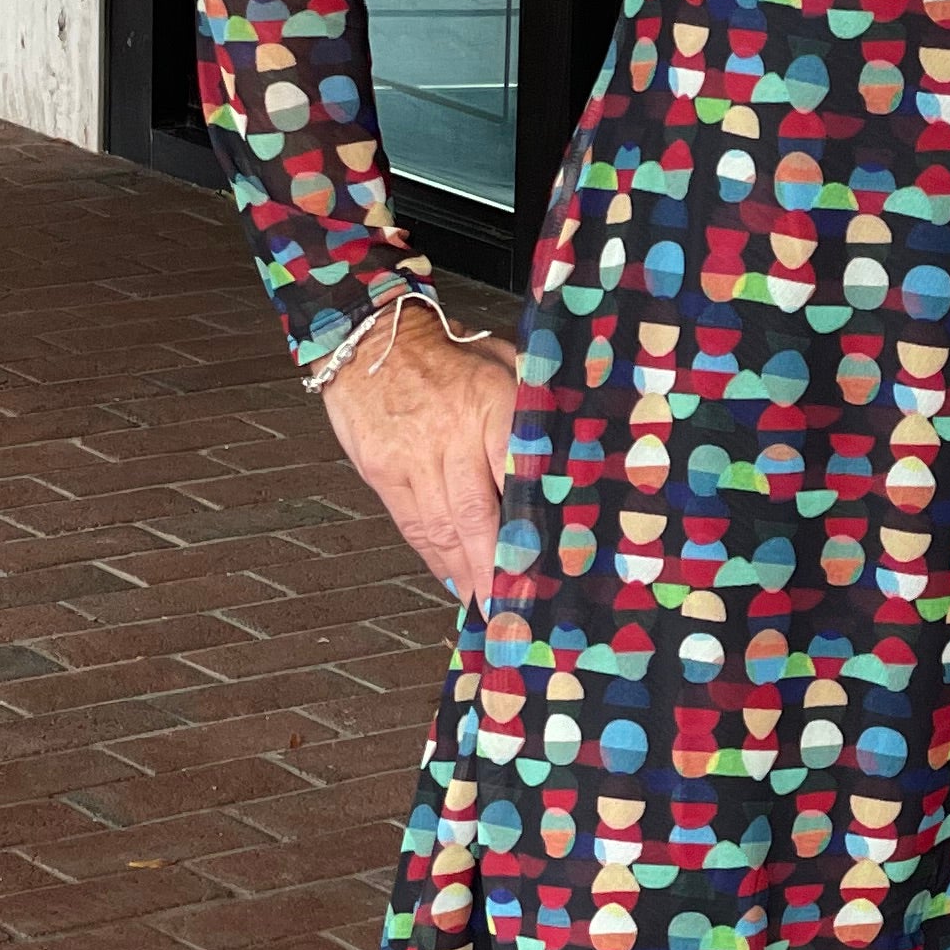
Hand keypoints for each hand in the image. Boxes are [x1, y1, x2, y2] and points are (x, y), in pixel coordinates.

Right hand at [318, 308, 518, 606]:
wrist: (371, 339)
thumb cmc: (449, 354)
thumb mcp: (504, 364)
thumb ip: (536, 406)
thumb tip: (577, 451)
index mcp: (491, 406)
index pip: (515, 478)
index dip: (526, 527)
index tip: (542, 564)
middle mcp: (451, 436)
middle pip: (475, 516)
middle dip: (493, 570)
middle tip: (510, 610)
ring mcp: (412, 457)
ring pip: (440, 528)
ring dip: (463, 573)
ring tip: (484, 606)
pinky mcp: (382, 470)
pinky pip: (411, 523)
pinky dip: (433, 556)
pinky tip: (452, 576)